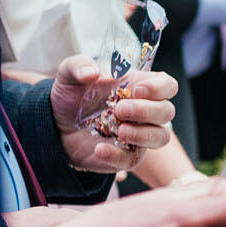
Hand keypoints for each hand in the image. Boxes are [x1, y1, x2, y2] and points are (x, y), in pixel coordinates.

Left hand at [50, 57, 177, 170]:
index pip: (168, 85)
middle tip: (119, 109)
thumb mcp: (69, 75)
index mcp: (139, 87)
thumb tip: (92, 73)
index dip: (160, 88)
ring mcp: (139, 135)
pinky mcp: (126, 156)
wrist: (57, 126)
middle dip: (146, 110)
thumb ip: (77, 67)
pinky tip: (99, 149)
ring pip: (161, 137)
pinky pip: (132, 159)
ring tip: (120, 131)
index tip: (137, 90)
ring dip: (143, 134)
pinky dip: (117, 155)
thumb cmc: (72, 96)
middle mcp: (145, 112)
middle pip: (167, 112)